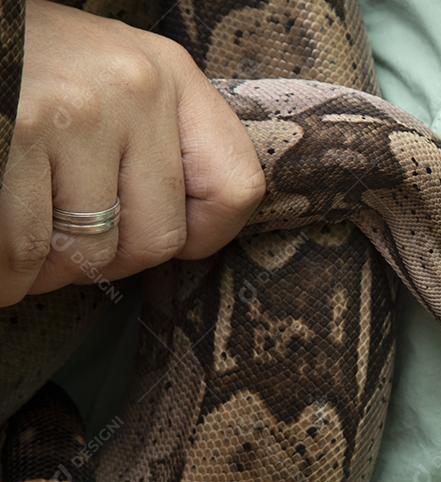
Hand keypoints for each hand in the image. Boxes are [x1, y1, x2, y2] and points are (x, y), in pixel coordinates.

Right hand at [0, 0, 264, 306]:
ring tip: (20, 254)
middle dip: (105, 265)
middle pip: (157, 238)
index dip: (200, 237)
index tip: (150, 238)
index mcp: (172, 76)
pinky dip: (8, 272)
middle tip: (63, 254)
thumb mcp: (112, 80)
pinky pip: (27, 246)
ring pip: (89, 251)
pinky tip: (0, 258)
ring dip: (47, 273)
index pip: (235, 189)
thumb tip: (179, 242)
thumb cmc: (29, 66)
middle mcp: (138, 88)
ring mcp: (81, 110)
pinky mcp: (22, 131)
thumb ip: (153, 144)